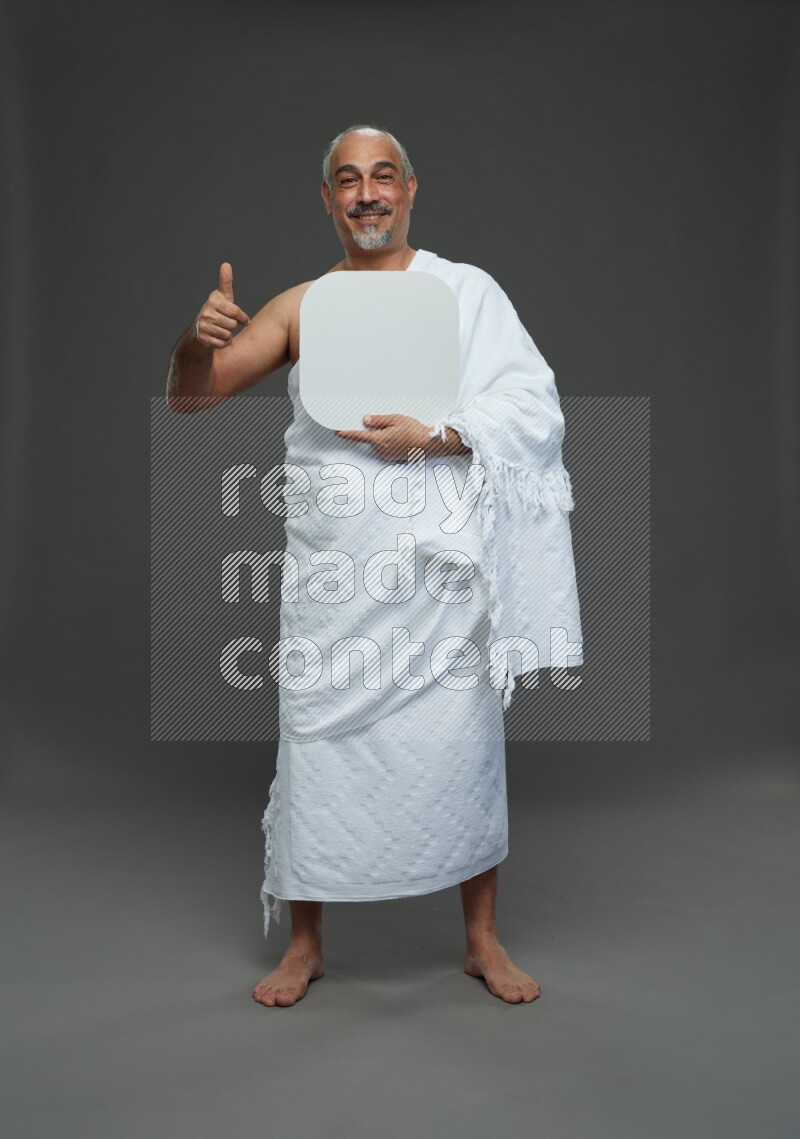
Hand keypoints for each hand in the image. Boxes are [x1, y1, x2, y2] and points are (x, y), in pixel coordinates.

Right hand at [194, 262, 250, 347]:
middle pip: (233, 325)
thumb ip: (226, 282)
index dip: (242, 318)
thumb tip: (226, 264)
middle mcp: (206, 313)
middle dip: (232, 326)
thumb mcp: (222, 296)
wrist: (200, 329)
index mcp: (213, 301)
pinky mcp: (203, 338)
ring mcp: (204, 326)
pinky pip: (223, 343)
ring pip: (228, 334)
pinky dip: (224, 342)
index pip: (235, 312)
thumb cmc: (217, 310)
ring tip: (221, 329)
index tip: (245, 320)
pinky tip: (219, 337)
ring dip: (228, 334)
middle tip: (226, 323)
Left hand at [335, 414, 458, 460]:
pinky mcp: (392, 458)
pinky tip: (401, 439)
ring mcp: (386, 456)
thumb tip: (365, 421)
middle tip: (390, 426)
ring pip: (378, 443)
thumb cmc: (415, 431)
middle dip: (376, 431)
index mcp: (379, 440)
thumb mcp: (396, 419)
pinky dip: (389, 443)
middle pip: (370, 439)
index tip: (337, 431)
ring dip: (383, 437)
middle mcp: (381, 450)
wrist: (429, 444)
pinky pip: (385, 448)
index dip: (346, 433)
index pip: (358, 436)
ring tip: (399, 433)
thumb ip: (378, 421)